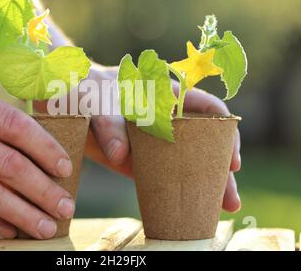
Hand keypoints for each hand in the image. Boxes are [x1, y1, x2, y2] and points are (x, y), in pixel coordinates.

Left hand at [84, 65, 241, 212]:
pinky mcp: (144, 161)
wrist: (70, 106)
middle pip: (206, 141)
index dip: (225, 133)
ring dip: (205, 185)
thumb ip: (109, 125)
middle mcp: (170, 118)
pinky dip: (177, 191)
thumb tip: (120, 154)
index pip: (208, 109)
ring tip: (222, 209)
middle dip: (221, 169)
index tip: (231, 160)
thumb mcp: (98, 100)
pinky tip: (189, 208)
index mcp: (168, 93)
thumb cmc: (88, 92)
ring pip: (189, 162)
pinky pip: (165, 176)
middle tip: (230, 198)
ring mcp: (158, 141)